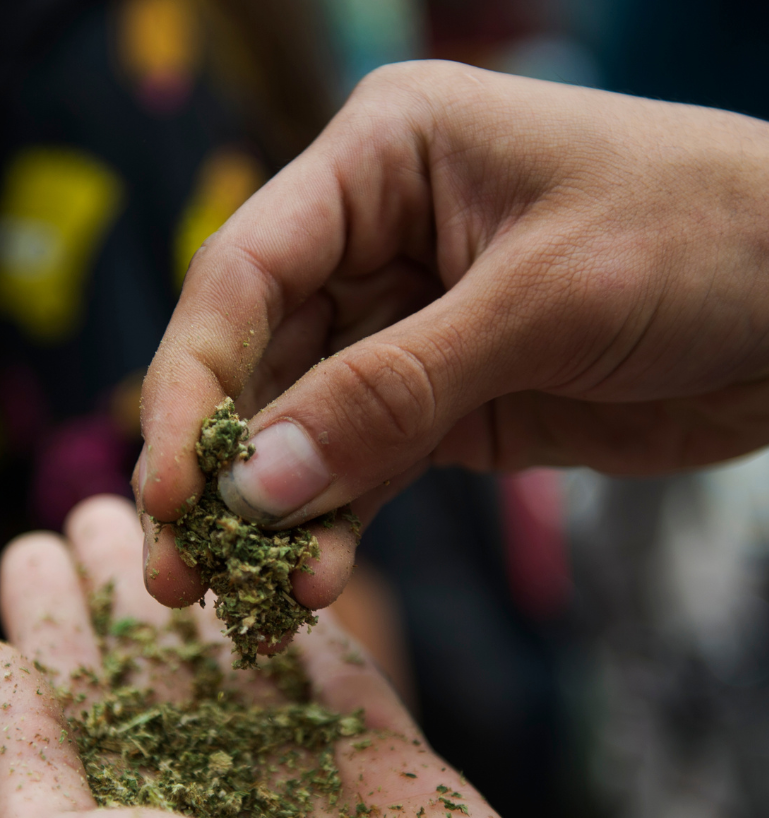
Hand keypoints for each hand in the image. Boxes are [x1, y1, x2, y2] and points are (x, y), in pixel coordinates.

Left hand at [0, 496, 599, 817]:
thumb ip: (12, 771)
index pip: (61, 706)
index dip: (42, 622)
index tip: (28, 545)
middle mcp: (203, 804)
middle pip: (148, 667)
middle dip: (119, 583)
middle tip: (103, 500)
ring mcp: (299, 780)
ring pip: (239, 655)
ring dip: (207, 580)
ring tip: (182, 504)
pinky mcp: (388, 763)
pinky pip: (338, 666)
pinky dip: (307, 611)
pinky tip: (277, 558)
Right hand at [137, 60, 768, 609]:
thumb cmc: (708, 239)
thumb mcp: (542, 303)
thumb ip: (392, 393)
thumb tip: (258, 485)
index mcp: (383, 160)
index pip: (244, 272)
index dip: (190, 383)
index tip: (171, 490)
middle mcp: (373, 238)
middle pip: (256, 358)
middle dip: (216, 467)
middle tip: (178, 569)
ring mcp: (403, 327)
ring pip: (302, 426)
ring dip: (272, 512)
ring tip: (237, 596)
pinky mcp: (439, 402)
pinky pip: (364, 468)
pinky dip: (336, 526)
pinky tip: (314, 580)